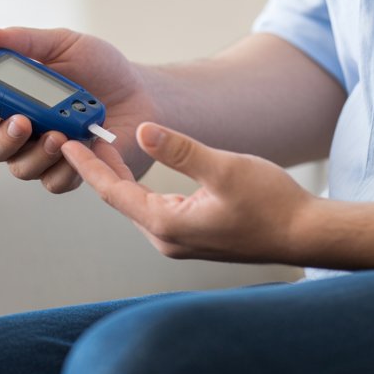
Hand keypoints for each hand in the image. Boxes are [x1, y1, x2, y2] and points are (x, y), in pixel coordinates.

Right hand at [0, 27, 158, 192]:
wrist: (143, 93)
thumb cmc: (100, 67)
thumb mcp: (64, 45)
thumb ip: (25, 42)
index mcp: (7, 100)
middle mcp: (18, 131)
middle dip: (1, 138)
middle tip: (22, 123)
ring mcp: (41, 154)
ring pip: (19, 168)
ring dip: (34, 153)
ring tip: (59, 134)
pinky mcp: (69, 172)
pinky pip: (53, 182)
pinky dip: (62, 168)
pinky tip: (76, 150)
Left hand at [61, 122, 320, 262]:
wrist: (307, 233)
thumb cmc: (272, 204)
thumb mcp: (223, 167)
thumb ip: (181, 150)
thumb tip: (143, 131)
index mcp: (167, 225)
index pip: (113, 193)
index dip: (88, 166)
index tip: (66, 145)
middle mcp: (166, 239)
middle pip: (120, 200)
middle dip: (99, 170)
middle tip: (78, 136)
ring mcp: (180, 241)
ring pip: (137, 205)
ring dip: (119, 178)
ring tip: (101, 148)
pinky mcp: (193, 237)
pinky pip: (154, 210)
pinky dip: (140, 189)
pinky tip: (137, 172)